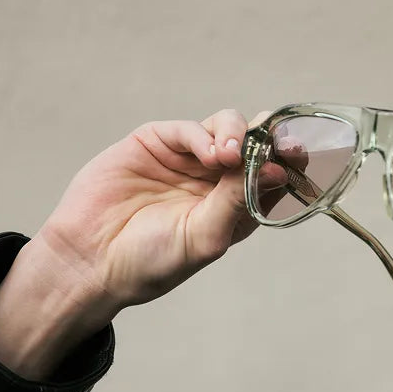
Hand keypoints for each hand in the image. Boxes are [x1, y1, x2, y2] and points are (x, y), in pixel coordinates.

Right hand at [0, 108, 291, 378]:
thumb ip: (236, 202)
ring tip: (233, 154)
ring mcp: (185, 161)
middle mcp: (213, 182)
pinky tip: (212, 154)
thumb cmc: (150, 262)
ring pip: (226, 130)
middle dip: (269, 141)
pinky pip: (189, 129)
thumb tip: (274, 171)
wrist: (93, 259)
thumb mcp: (204, 238)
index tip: (299, 157)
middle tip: (278, 144)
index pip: (269, 178)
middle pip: (254, 148)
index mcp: (232, 209)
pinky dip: (205, 136)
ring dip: (238, 135)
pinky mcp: (156, 143)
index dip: (286, 164)